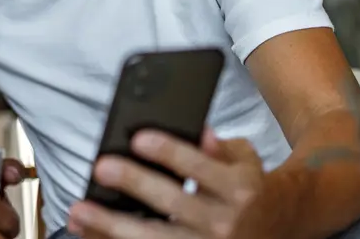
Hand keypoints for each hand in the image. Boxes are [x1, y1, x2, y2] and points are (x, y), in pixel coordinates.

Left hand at [68, 128, 279, 238]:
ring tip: (80, 211)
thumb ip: (220, 146)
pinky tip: (90, 234)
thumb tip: (199, 131)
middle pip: (173, 204)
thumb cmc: (247, 189)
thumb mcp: (245, 161)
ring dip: (112, 226)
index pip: (200, 166)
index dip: (169, 152)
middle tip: (101, 168)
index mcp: (238, 189)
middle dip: (135, 184)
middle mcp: (224, 222)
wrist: (279, 227)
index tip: (138, 138)